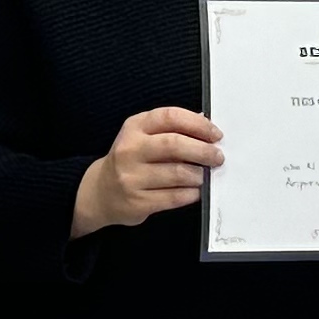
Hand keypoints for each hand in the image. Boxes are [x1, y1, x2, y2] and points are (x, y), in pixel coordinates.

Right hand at [71, 106, 220, 235]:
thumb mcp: (142, 136)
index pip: (170, 117)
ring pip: (177, 173)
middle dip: (203, 151)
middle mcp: (130, 149)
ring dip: (198, 175)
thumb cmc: (130, 160)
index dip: (198, 124)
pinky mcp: (137, 202)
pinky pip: (174, 197)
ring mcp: (131, 177)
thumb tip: (206, 125)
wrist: (100, 192)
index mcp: (134, 127)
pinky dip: (191, 193)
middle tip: (217, 157)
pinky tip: (195, 191)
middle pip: (174, 145)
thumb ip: (170, 129)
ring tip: (204, 175)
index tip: (215, 134)